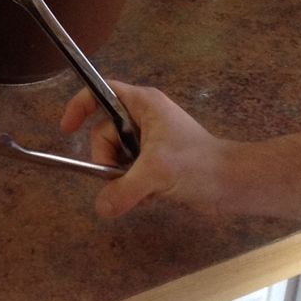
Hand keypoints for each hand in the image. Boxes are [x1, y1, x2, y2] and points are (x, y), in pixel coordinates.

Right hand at [59, 81, 233, 218]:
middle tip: (119, 177)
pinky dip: (133, 185)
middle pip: (104, 132)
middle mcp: (144, 118)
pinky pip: (129, 171)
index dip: (79, 106)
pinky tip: (149, 196)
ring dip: (122, 177)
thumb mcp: (155, 174)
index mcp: (143, 105)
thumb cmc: (198, 165)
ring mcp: (151, 140)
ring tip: (142, 191)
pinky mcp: (157, 161)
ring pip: (115, 155)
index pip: (101, 92)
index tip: (67, 130)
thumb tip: (101, 208)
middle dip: (107, 159)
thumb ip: (121, 190)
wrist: (233, 184)